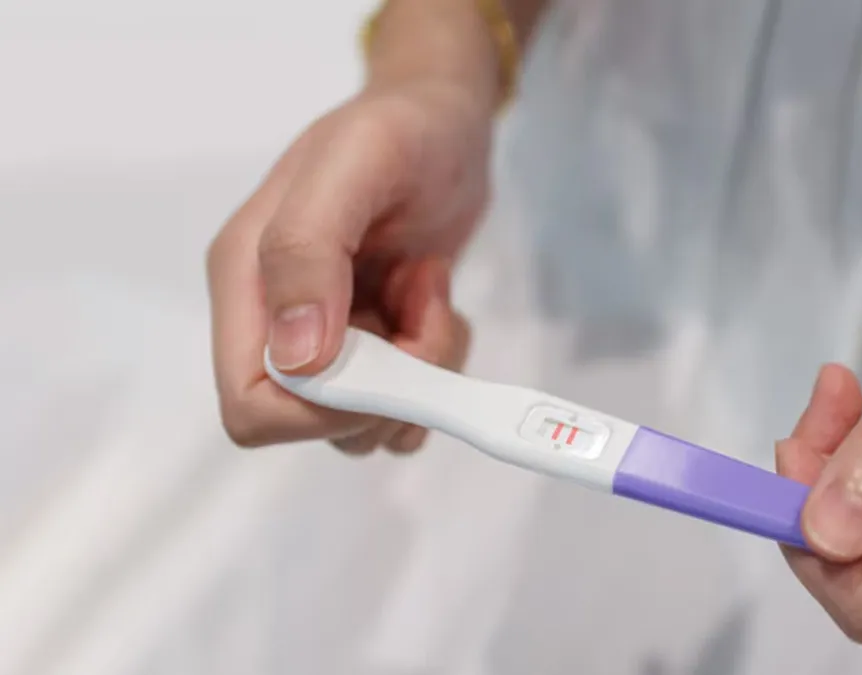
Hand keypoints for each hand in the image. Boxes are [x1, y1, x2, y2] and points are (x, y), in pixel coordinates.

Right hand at [206, 78, 489, 453]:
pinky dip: (440, 364)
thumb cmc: (402, 130)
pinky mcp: (376, 342)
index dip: (321, 410)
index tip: (383, 359)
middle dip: (389, 387)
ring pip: (369, 422)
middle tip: (421, 308)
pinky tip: (436, 299)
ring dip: (423, 372)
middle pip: (316, 423)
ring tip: (427, 290)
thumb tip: (295, 357)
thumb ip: (309, 247)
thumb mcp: (356, 162)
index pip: (251, 406)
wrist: (445, 121)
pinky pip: (408, 402)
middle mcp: (277, 320)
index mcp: (246, 282)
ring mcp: (330, 336)